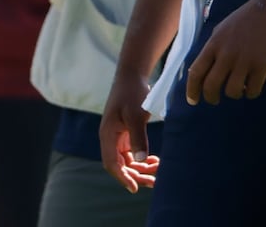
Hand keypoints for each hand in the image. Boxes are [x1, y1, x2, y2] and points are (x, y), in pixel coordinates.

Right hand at [100, 73, 159, 191]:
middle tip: (155, 182)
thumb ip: (138, 137)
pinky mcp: (125, 133)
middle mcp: (110, 138)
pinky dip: (142, 159)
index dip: (122, 177)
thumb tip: (140, 161)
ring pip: (127, 161)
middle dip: (136, 175)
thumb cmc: (132, 93)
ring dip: (140, 169)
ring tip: (158, 170)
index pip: (111, 163)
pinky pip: (131, 153)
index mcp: (107, 134)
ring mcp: (117, 136)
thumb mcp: (136, 115)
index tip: (135, 188)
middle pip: (119, 165)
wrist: (132, 76)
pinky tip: (154, 160)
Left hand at [183, 0, 265, 106]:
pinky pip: (253, 90)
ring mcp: (244, 61)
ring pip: (232, 91)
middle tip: (214, 100)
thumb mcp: (220, 31)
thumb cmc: (243, 20)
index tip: (192, 101)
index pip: (196, 72)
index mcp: (213, 45)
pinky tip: (252, 87)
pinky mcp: (262, 66)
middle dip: (211, 98)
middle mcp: (226, 55)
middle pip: (211, 86)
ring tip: (238, 89)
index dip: (192, 89)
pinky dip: (251, 93)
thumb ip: (212, 49)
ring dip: (234, 94)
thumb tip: (202, 68)